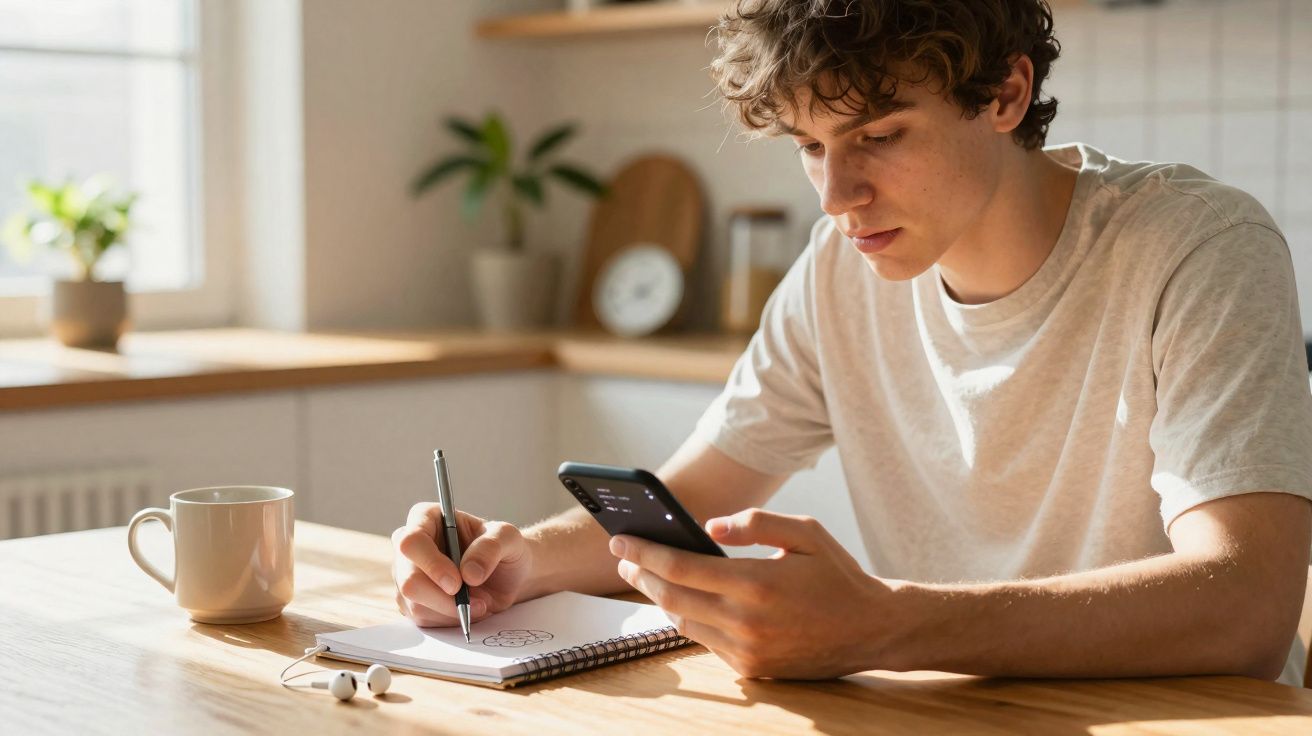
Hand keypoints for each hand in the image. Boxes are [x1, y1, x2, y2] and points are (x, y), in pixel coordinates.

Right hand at [392, 502, 533, 627]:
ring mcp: (406, 575)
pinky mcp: (411, 602)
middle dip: (443, 598)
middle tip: (478, 602)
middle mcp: (410, 546)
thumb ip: (490, 548)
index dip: (431, 565)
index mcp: (426, 518)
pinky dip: (449, 619)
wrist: (507, 576)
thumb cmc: (504, 549)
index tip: (457, 583)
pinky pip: (422, 619)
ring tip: (481, 603)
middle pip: (408, 579)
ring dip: (452, 610)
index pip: (412, 542)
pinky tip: (468, 610)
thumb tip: (468, 574)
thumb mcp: (508, 538)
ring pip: (415, 604)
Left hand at [610, 508, 896, 678]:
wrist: (873, 629)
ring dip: (660, 599)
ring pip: (683, 623)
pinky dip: (689, 619)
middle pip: (671, 597)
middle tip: (623, 558)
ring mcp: (747, 651)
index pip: (680, 567)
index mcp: (756, 583)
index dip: (644, 553)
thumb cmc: (838, 575)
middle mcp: (746, 621)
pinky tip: (682, 600)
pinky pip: (706, 641)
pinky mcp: (752, 669)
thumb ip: (756, 523)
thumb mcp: (805, 532)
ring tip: (647, 576)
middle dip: (641, 575)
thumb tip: (708, 528)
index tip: (620, 541)